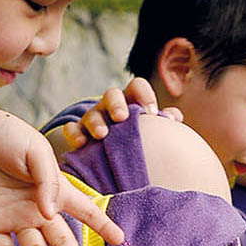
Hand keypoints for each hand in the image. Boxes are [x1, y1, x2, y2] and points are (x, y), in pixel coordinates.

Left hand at [0, 107, 124, 245]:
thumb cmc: (7, 136)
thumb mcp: (36, 151)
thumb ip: (47, 182)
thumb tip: (50, 214)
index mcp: (56, 190)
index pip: (86, 210)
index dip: (104, 225)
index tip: (120, 240)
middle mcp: (39, 209)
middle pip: (60, 234)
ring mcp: (15, 217)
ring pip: (33, 244)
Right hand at [60, 77, 182, 150]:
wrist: (109, 158)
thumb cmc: (136, 141)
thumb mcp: (149, 131)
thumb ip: (162, 122)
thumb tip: (174, 117)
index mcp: (131, 102)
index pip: (136, 87)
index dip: (144, 95)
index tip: (151, 112)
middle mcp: (110, 107)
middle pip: (111, 95)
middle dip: (116, 104)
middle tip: (122, 117)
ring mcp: (92, 119)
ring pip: (91, 114)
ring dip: (97, 123)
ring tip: (103, 135)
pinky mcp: (77, 134)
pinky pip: (71, 130)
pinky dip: (74, 134)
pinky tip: (81, 143)